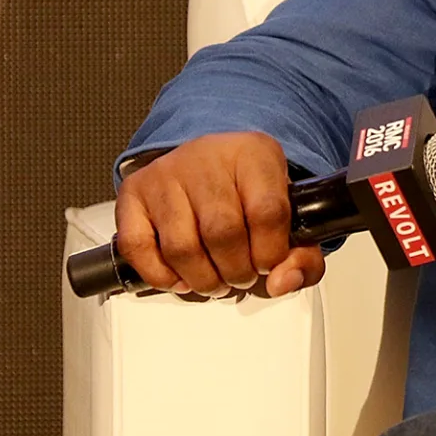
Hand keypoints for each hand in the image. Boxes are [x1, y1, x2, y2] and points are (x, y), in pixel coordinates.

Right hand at [114, 131, 325, 297]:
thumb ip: (303, 255)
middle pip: (222, 232)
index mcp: (255, 153)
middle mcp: (207, 157)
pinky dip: (161, 276)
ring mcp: (165, 174)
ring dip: (202, 279)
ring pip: (181, 246)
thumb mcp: (289, 212)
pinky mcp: (133, 193)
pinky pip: (138, 247)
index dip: (270, 252)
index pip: (267, 211)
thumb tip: (283, 282)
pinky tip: (181, 277)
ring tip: (215, 280)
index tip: (268, 264)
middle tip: (241, 277)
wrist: (207, 159)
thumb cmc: (248, 191)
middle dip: (236, 271)